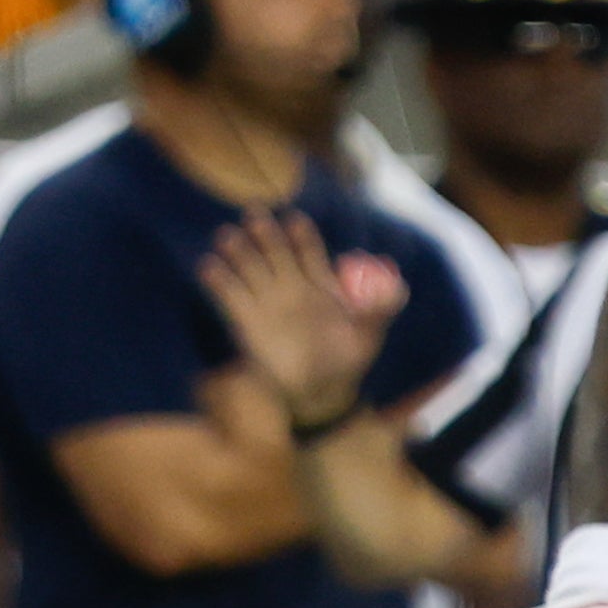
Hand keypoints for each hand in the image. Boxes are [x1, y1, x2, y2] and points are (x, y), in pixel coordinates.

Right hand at [200, 207, 400, 432]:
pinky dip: (218, 280)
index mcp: (318, 282)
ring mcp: (266, 301)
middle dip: (265, 233)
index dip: (300, 237)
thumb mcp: (369, 336)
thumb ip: (380, 310)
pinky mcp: (245, 321)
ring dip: (237, 250)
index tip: (294, 222)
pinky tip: (207, 266)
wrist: (320, 393)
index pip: (307, 250)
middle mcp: (289, 285)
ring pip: (249, 267)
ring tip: (226, 236)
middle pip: (273, 251)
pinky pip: (229, 296)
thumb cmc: (347, 361)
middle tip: (254, 214)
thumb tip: (399, 287)